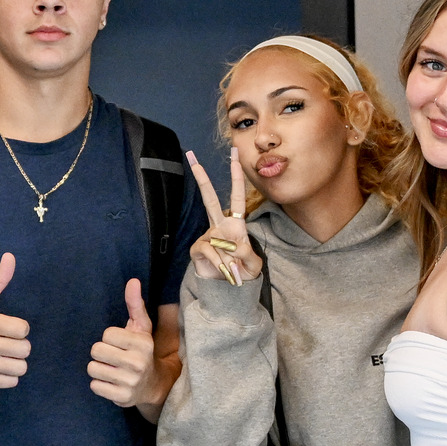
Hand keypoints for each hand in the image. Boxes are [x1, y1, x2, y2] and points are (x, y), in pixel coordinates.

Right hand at [0, 254, 30, 388]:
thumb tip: (10, 257)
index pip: (24, 329)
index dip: (18, 328)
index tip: (5, 328)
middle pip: (25, 349)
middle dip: (18, 346)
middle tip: (4, 343)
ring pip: (21, 367)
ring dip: (15, 362)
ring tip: (2, 356)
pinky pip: (13, 381)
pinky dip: (8, 376)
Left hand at [87, 280, 165, 408]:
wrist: (153, 385)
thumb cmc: (141, 350)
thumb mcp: (141, 327)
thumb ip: (135, 304)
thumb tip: (133, 281)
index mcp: (142, 343)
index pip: (106, 334)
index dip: (109, 338)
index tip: (120, 343)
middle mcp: (138, 363)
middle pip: (96, 351)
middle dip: (101, 353)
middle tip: (113, 356)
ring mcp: (130, 382)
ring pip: (93, 368)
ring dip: (99, 368)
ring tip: (112, 369)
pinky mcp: (122, 397)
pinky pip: (94, 386)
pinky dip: (100, 384)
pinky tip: (112, 382)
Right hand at [186, 149, 261, 283]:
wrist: (228, 289)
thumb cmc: (243, 271)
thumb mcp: (254, 264)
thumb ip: (248, 254)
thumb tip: (234, 246)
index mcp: (236, 224)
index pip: (237, 196)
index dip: (236, 177)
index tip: (234, 156)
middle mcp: (219, 226)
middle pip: (210, 198)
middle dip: (201, 178)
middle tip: (192, 157)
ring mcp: (207, 236)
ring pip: (216, 239)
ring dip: (229, 259)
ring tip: (235, 272)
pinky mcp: (197, 248)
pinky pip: (209, 251)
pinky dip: (220, 263)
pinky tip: (225, 271)